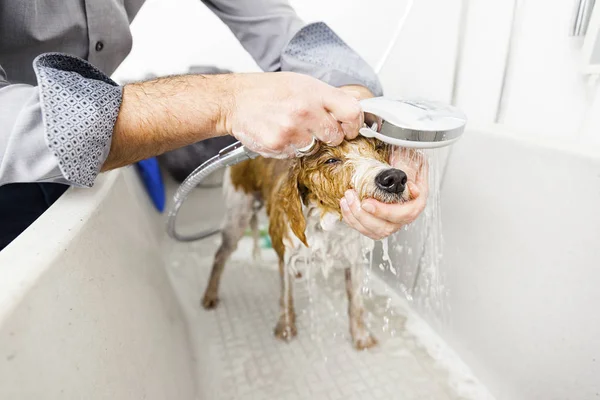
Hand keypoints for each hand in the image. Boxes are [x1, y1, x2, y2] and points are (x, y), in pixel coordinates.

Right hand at [223, 72, 363, 157]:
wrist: (235, 100)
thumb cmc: (268, 90)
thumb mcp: (302, 83)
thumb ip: (328, 96)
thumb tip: (354, 107)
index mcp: (314, 92)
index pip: (352, 112)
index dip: (353, 123)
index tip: (348, 127)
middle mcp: (305, 110)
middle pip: (336, 135)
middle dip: (329, 135)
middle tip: (315, 128)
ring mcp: (291, 130)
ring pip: (315, 148)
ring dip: (308, 142)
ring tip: (292, 128)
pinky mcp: (278, 145)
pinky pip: (296, 154)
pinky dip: (291, 148)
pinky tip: (280, 134)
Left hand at [340, 147, 428, 239]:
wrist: (396, 169)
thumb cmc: (403, 167)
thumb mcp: (409, 164)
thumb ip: (409, 172)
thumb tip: (411, 186)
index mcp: (415, 204)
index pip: (404, 214)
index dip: (384, 211)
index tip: (367, 203)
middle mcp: (403, 217)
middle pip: (385, 227)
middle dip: (363, 215)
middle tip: (352, 197)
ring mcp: (391, 223)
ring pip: (373, 231)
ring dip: (355, 217)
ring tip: (346, 199)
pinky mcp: (378, 225)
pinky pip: (365, 229)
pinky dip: (352, 220)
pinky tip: (346, 206)